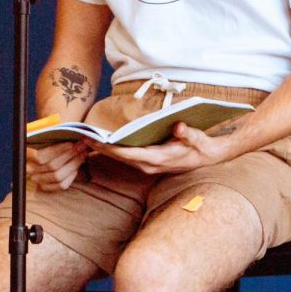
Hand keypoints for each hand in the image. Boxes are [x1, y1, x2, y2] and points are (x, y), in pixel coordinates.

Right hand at [26, 141, 90, 191]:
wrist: (39, 154)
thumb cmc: (44, 141)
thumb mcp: (43, 136)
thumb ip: (52, 136)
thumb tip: (69, 135)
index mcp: (24, 156)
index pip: (40, 156)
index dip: (58, 150)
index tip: (71, 143)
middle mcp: (29, 170)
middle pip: (52, 166)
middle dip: (70, 155)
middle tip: (82, 146)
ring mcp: (37, 181)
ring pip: (58, 176)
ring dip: (73, 164)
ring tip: (83, 154)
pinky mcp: (46, 188)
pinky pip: (61, 185)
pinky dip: (71, 176)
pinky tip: (77, 167)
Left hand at [85, 122, 231, 175]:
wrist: (207, 157)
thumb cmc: (199, 145)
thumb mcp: (196, 137)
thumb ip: (187, 132)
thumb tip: (178, 125)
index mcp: (159, 158)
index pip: (130, 154)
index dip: (112, 148)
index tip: (96, 142)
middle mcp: (150, 165)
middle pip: (120, 157)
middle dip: (102, 149)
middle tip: (83, 138)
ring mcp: (148, 166)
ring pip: (122, 158)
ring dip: (106, 150)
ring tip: (88, 139)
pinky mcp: (148, 163)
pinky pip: (127, 158)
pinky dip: (114, 151)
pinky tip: (104, 144)